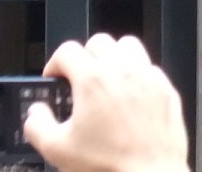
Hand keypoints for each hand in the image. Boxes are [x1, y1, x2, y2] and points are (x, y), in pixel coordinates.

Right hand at [25, 34, 188, 171]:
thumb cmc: (108, 166)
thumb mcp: (57, 150)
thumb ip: (38, 126)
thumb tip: (36, 113)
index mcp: (93, 80)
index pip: (68, 50)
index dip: (55, 62)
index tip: (54, 77)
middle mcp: (122, 70)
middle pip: (99, 42)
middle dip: (84, 57)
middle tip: (79, 80)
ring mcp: (148, 76)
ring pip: (128, 46)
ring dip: (114, 57)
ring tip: (106, 80)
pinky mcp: (166, 88)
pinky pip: (150, 67)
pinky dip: (137, 74)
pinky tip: (130, 95)